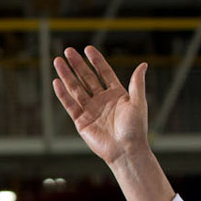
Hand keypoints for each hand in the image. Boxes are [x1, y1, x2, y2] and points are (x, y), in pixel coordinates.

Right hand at [54, 45, 150, 168]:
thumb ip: (137, 83)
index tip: (88, 49)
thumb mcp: (138, 103)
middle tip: (68, 51)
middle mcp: (102, 100)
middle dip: (77, 64)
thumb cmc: (135, 129)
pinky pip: (70, 104)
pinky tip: (57, 81)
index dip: (96, 61)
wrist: (125, 150)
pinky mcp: (81, 121)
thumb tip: (143, 64)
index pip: (104, 73)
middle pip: (86, 78)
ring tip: (57, 61)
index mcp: (116, 94)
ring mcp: (90, 109)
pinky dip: (63, 94)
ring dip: (66, 75)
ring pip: (76, 88)